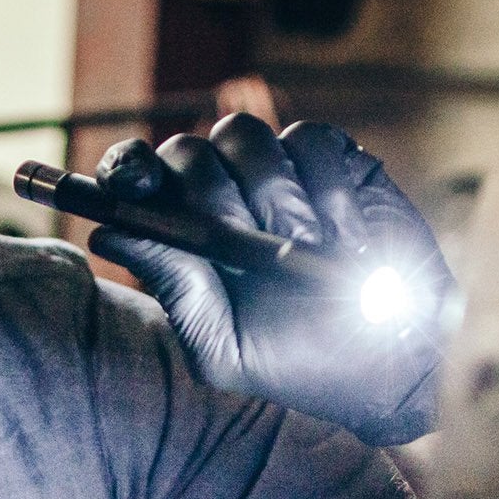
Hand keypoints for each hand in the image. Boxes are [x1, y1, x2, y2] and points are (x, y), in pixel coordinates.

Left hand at [92, 114, 454, 445]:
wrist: (391, 363)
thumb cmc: (298, 363)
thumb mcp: (224, 348)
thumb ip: (174, 291)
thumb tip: (106, 233)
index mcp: (180, 236)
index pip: (133, 178)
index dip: (126, 169)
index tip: (137, 186)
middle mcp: (220, 196)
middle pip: (186, 150)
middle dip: (213, 195)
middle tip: (251, 242)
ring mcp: (275, 172)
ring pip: (246, 135)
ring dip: (275, 195)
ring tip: (309, 249)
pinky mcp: (332, 160)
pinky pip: (309, 139)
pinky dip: (326, 187)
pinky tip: (346, 235)